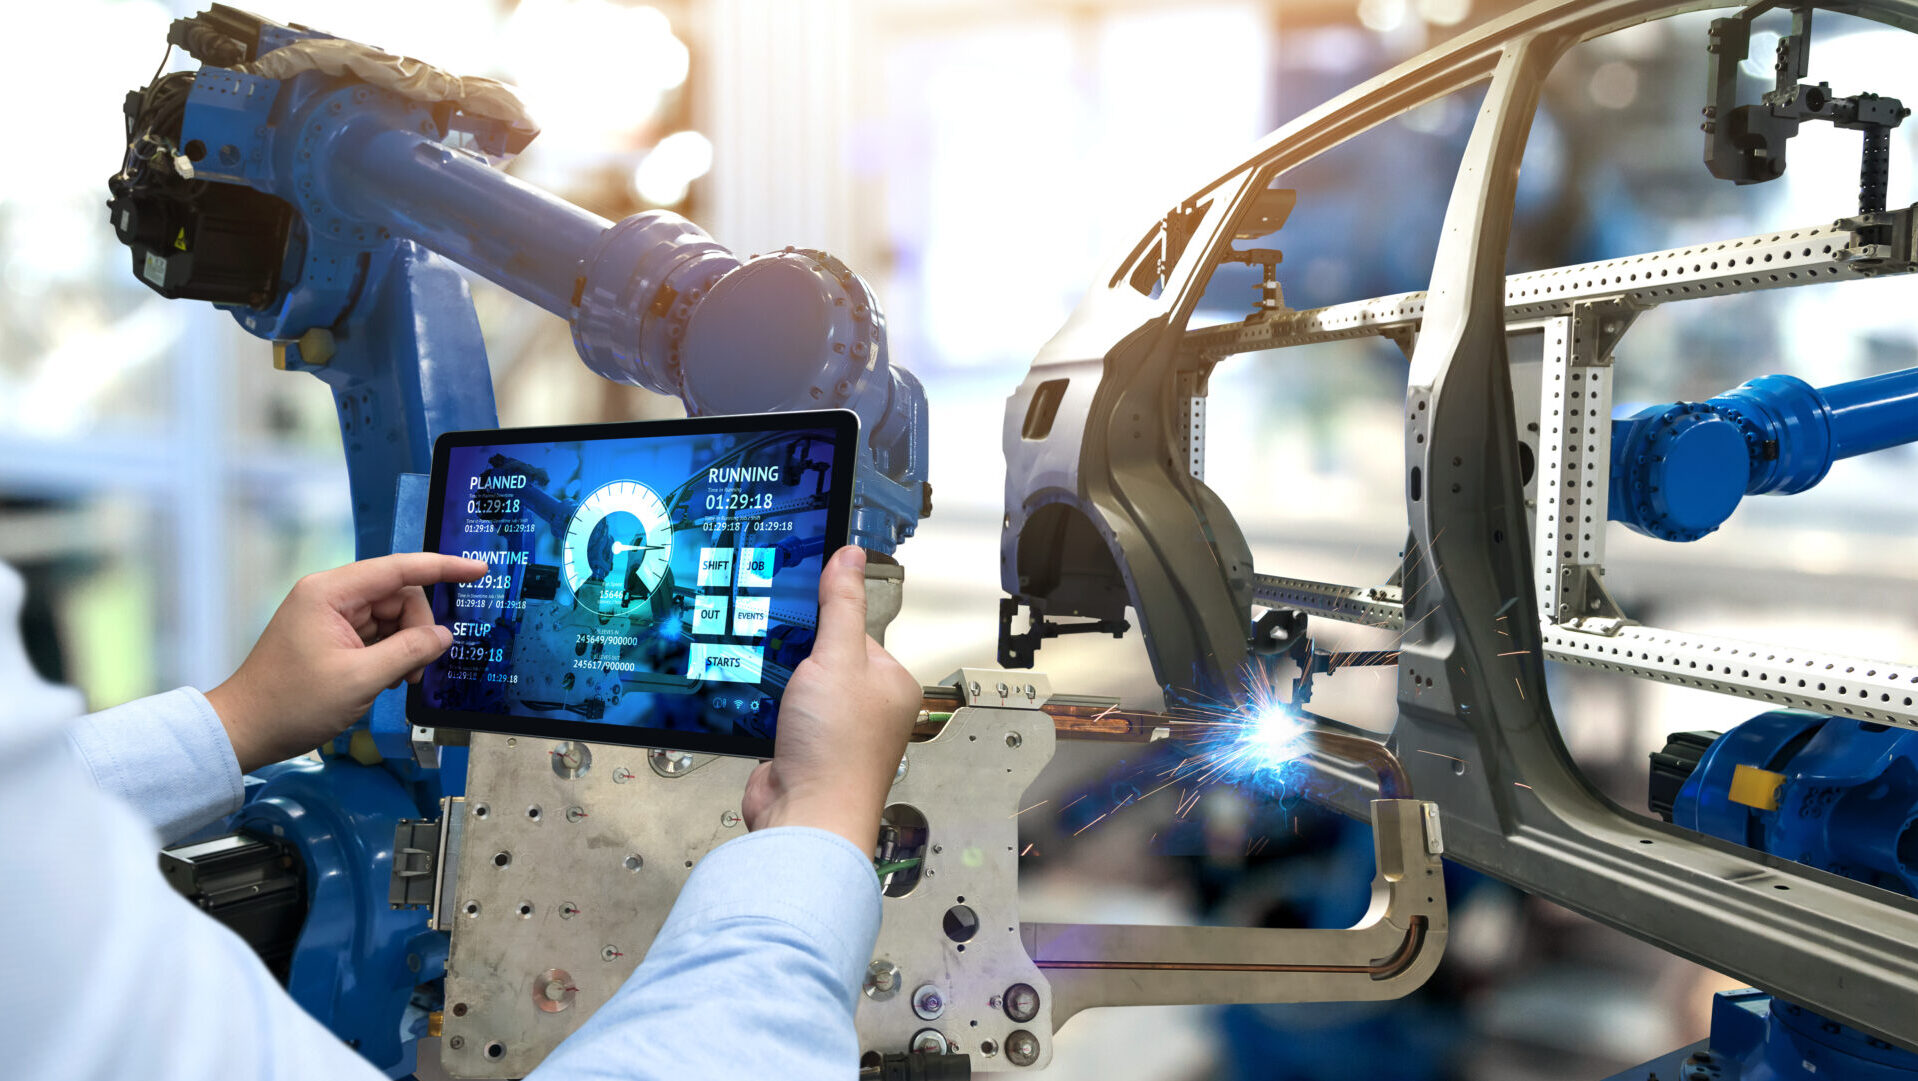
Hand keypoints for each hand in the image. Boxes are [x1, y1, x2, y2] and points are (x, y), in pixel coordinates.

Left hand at [205, 553, 486, 771]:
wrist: (245, 730)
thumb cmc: (292, 704)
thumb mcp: (361, 679)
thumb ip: (409, 652)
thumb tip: (443, 636)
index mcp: (331, 592)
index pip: (400, 569)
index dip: (443, 568)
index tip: (478, 570)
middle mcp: (330, 595)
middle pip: (398, 596)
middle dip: (417, 629)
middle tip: (415, 670)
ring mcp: (328, 616)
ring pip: (390, 617)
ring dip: (403, 646)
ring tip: (396, 681)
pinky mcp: (329, 636)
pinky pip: (374, 634)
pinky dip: (388, 654)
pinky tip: (385, 679)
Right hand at [741, 546, 920, 851]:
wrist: (804, 816)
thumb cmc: (836, 749)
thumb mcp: (838, 657)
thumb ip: (840, 605)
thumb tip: (851, 555)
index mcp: (891, 683)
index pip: (856, 631)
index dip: (824, 623)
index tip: (797, 612)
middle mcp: (867, 708)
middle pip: (822, 657)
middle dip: (795, 656)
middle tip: (776, 648)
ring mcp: (833, 731)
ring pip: (796, 687)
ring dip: (776, 683)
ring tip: (767, 684)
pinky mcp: (800, 749)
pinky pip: (777, 714)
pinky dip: (762, 709)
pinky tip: (754, 707)